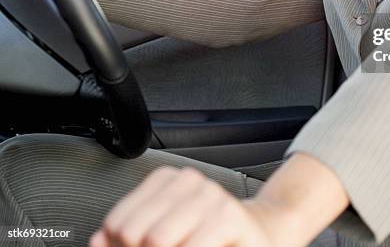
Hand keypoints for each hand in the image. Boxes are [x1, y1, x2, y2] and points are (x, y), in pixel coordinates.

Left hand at [89, 166, 283, 246]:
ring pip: (158, 239)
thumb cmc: (210, 241)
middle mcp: (189, 181)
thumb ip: (127, 240)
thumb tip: (97, 241)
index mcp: (167, 181)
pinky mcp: (231, 216)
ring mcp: (211, 195)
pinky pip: (192, 246)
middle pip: (133, 233)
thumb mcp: (165, 237)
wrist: (261, 237)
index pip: (117, 223)